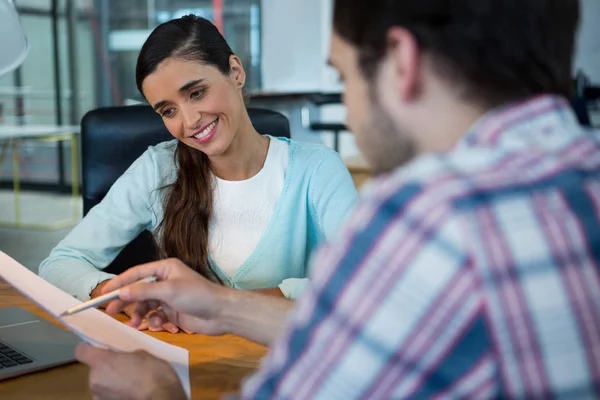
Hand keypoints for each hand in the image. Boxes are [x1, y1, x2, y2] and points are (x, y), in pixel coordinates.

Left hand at [75, 342, 185, 399]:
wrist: (162, 399)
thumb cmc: (154, 373)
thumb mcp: (143, 355)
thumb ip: (126, 355)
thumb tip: (123, 358)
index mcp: (102, 362)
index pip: (81, 351)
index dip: (88, 348)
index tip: (99, 347)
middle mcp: (95, 380)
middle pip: (94, 369)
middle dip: (107, 368)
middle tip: (125, 366)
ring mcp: (99, 397)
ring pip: (101, 384)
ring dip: (111, 382)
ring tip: (130, 383)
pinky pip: (107, 396)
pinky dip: (115, 394)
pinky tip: (130, 393)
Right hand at [102, 258, 231, 335]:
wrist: (220, 314)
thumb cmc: (197, 295)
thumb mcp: (169, 291)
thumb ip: (143, 291)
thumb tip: (120, 292)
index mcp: (165, 268)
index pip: (136, 273)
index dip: (119, 282)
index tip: (103, 293)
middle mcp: (165, 280)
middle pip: (138, 290)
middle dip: (126, 301)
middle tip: (110, 312)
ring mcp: (168, 296)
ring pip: (145, 304)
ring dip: (140, 314)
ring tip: (136, 324)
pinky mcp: (172, 311)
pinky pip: (155, 315)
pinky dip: (154, 320)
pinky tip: (158, 325)